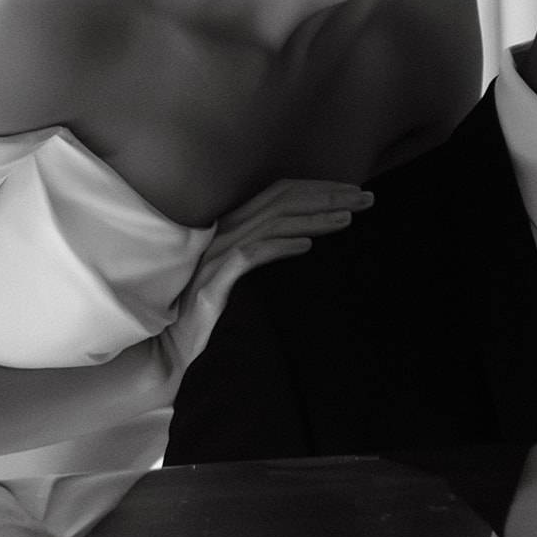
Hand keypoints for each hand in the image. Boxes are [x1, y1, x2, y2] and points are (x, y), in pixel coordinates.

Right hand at [157, 177, 371, 384]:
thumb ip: (264, 249)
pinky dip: (281, 246)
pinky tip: (307, 246)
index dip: (318, 188)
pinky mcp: (212, 284)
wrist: (171, 348)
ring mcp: (216, 257)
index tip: (353, 191)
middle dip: (327, 197)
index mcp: (231, 226)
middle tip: (364, 198)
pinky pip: (250, 257)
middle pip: (281, 202)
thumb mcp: (239, 273)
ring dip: (314, 219)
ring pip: (272, 225)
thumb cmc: (210, 311)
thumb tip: (306, 238)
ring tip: (347, 219)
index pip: (279, 193)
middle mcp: (223, 234)